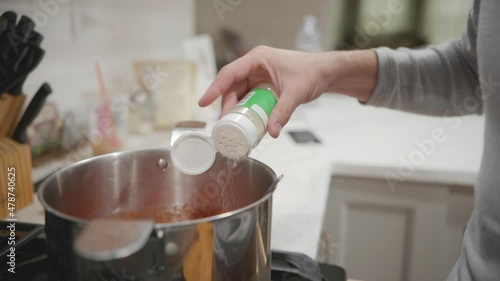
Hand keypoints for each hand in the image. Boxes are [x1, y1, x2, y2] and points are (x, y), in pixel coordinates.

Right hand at [198, 46, 331, 137]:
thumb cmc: (312, 72)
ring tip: (235, 127)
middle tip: (225, 124)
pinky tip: (247, 123)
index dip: (215, 88)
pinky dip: (247, 110)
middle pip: (232, 87)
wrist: (326, 73)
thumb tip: (272, 131)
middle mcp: (255, 66)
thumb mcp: (296, 92)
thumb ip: (283, 111)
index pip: (229, 73)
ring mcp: (259, 76)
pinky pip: (249, 99)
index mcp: (258, 59)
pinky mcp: (264, 86)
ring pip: (239, 94)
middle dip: (227, 105)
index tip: (203, 102)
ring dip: (236, 110)